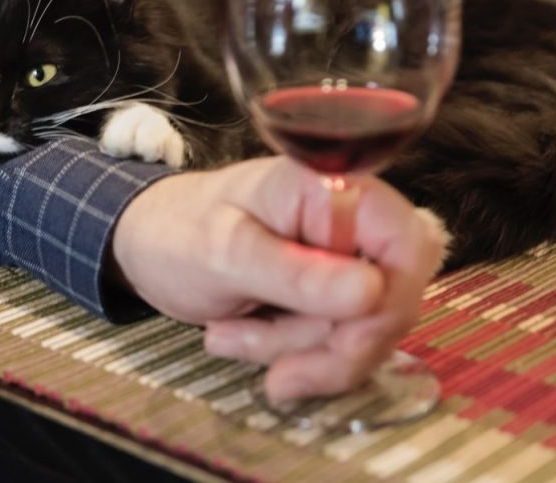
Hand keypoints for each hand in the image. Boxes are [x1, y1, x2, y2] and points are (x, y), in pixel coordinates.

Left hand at [111, 156, 445, 402]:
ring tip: (227, 334)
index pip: (409, 245)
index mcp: (333, 189)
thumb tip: (373, 293)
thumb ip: (296, 274)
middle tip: (273, 366)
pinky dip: (293, 354)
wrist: (145, 244)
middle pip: (393, 299)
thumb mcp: (225, 254)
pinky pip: (338, 340)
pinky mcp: (330, 291)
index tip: (341, 342)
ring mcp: (344, 258)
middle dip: (332, 345)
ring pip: (364, 330)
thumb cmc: (176, 231)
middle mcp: (351, 220)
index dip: (389, 303)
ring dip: (299, 351)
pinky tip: (239, 336)